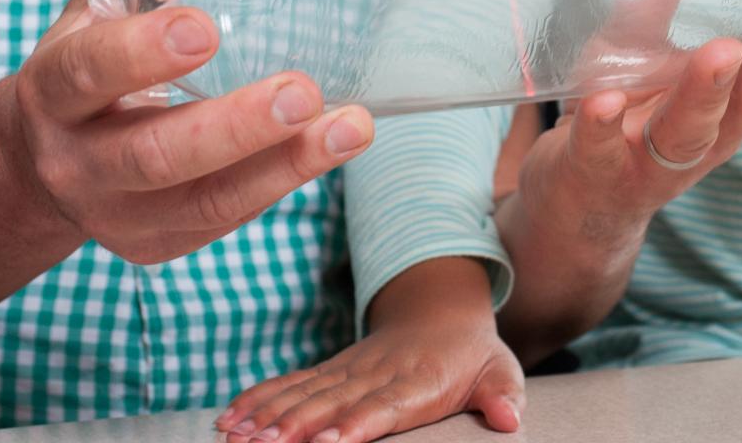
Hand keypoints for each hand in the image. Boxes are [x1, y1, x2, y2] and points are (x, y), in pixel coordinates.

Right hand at [5, 0, 374, 264]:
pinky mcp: (162, 244)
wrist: (40, 159)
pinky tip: (334, 148)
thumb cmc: (94, 50)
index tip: (202, 28)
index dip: (141, 53)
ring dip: (284, 167)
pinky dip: (281, 186)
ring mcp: (120, 214)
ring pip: (205, 203)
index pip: (89, 71)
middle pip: (156, 154)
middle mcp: (80, 159)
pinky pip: (227, 223)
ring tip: (351, 127)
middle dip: (234, 126)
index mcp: (55, 87)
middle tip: (303, 90)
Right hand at [217, 259, 522, 441]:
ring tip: (234, 436)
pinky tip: (230, 418)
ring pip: (303, 393)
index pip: (385, 404)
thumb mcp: (499, 370)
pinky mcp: (331, 371)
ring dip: (268, 415)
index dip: (357, 422)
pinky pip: (291, 384)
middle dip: (296, 425)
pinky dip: (260, 400)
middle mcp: (376, 374)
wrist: (443, 312)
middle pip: (332, 402)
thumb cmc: (473, 355)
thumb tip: (511, 419)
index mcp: (418, 380)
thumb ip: (503, 395)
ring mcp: (349, 370)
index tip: (331, 439)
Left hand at [510, 0, 741, 257]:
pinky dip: (605, 131)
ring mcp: (653, 162)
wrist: (573, 199)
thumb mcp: (637, 45)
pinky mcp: (599, 177)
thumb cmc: (624, 111)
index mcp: (731, 100)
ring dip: (708, 92)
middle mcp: (707, 136)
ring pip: (691, 134)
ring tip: (723, 51)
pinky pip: (603, 156)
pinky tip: (606, 102)